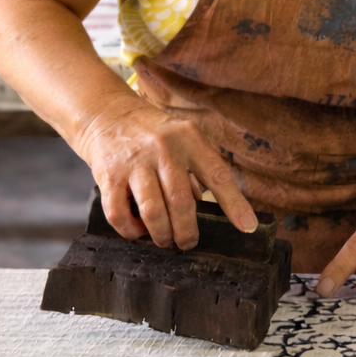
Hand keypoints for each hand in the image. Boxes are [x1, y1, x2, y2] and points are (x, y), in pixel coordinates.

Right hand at [73, 95, 257, 249]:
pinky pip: (119, 214)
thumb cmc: (154, 134)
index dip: (234, 204)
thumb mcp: (184, 140)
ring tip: (164, 239)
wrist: (108, 114)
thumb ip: (198, 172)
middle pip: (181, 201)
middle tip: (187, 242)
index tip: (247, 226)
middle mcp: (163, 149)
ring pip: (152, 211)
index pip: (218, 175)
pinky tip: (138, 230)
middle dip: (187, 232)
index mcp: (190, 139)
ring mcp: (135, 162)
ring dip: (161, 234)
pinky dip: (130, 231)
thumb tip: (209, 210)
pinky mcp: (109, 176)